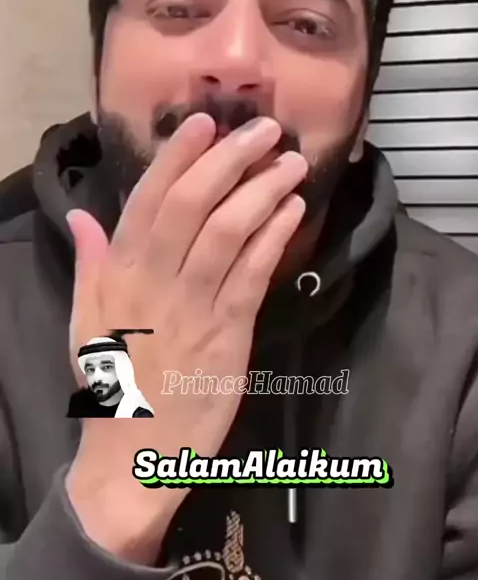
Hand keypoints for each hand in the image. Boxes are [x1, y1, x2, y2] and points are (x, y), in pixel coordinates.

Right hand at [65, 113, 306, 561]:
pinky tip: (293, 209)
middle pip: (194, 208)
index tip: (203, 120)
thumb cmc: (113, 386)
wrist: (135, 458)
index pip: (148, 202)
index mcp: (121, 277)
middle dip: (229, 160)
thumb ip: (90, 266)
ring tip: (289, 160)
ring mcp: (197, 309)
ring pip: (230, 236)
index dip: (177, 158)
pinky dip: (275, 238)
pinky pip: (254, 277)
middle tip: (264, 128)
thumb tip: (83, 216)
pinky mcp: (231, 336)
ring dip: (263, 191)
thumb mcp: (86, 325)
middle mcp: (158, 285)